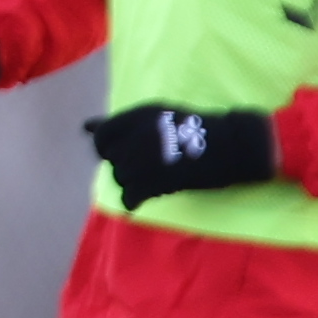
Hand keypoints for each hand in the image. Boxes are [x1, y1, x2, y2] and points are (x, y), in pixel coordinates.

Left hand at [86, 102, 275, 202]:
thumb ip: (120, 124)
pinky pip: (130, 196)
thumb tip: (83, 126)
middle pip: (114, 159)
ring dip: (133, 182)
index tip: (121, 151)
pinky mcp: (156, 182)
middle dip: (127, 165)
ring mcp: (145, 160)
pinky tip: (139, 202)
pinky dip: (132, 201)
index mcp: (138, 116)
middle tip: (148, 167)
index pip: (103, 135)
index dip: (109, 146)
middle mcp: (136, 136)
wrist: (234, 146)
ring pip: (122, 178)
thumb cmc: (200, 128)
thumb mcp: (158, 116)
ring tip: (153, 180)